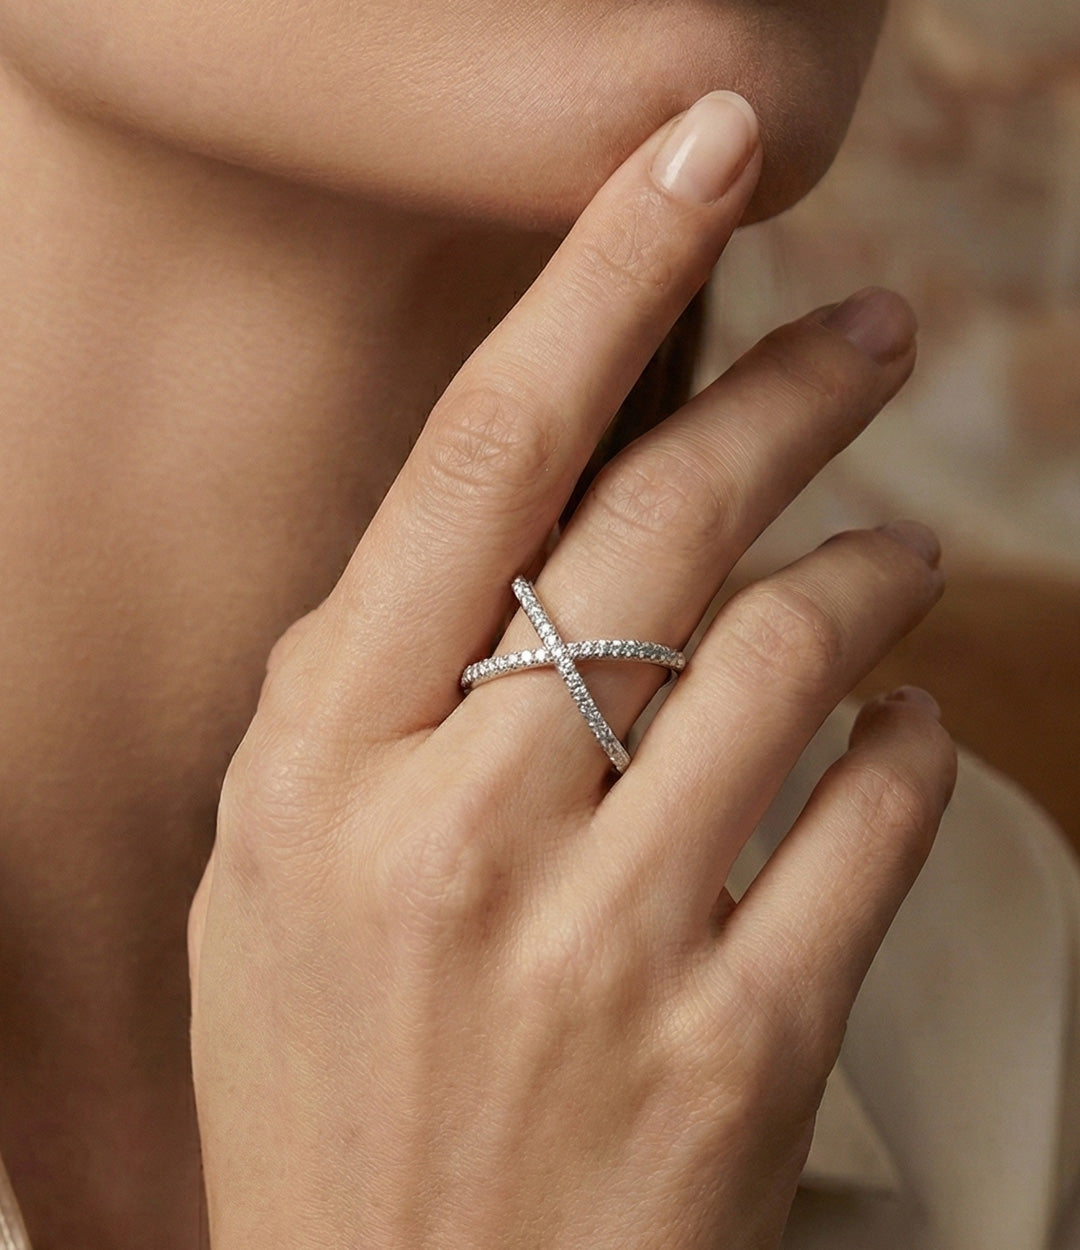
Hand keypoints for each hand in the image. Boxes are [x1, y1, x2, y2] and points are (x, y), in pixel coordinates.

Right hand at [188, 91, 956, 1248]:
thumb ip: (353, 695)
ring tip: (898, 550)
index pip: (479, 454)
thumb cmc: (332, 1093)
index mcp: (320, 768)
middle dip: (790, 391)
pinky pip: (872, 822)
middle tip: (868, 330)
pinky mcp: (735, 1049)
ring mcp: (602, 942)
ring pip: (795, 652)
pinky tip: (896, 737)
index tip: (691, 158)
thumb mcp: (270, 882)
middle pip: (664, 519)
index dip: (597, 275)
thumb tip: (474, 529)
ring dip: (871, 571)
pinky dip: (907, 748)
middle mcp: (455, 829)